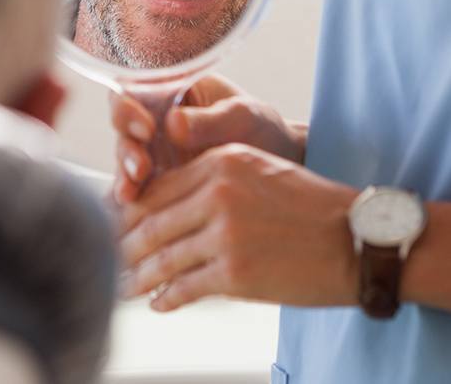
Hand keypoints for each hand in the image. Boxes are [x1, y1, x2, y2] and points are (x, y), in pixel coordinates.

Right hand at [111, 75, 307, 202]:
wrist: (278, 164)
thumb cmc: (261, 128)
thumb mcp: (243, 116)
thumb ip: (210, 120)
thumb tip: (173, 124)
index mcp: (171, 90)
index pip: (134, 90)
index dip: (129, 107)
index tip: (146, 128)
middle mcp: (154, 118)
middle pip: (122, 128)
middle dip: (127, 148)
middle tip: (141, 168)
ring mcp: (154, 150)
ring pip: (125, 159)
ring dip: (125, 175)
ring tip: (132, 193)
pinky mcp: (157, 181)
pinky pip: (137, 187)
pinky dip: (133, 198)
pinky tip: (133, 210)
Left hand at [118, 143, 356, 310]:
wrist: (357, 239)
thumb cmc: (308, 204)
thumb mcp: (257, 171)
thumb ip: (210, 181)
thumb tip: (165, 206)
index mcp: (220, 161)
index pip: (158, 187)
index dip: (129, 209)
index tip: (114, 223)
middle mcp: (217, 193)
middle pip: (152, 221)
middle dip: (123, 243)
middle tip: (107, 256)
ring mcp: (224, 234)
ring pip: (163, 257)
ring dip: (138, 275)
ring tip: (122, 285)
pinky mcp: (235, 273)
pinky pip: (185, 286)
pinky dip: (166, 297)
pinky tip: (157, 302)